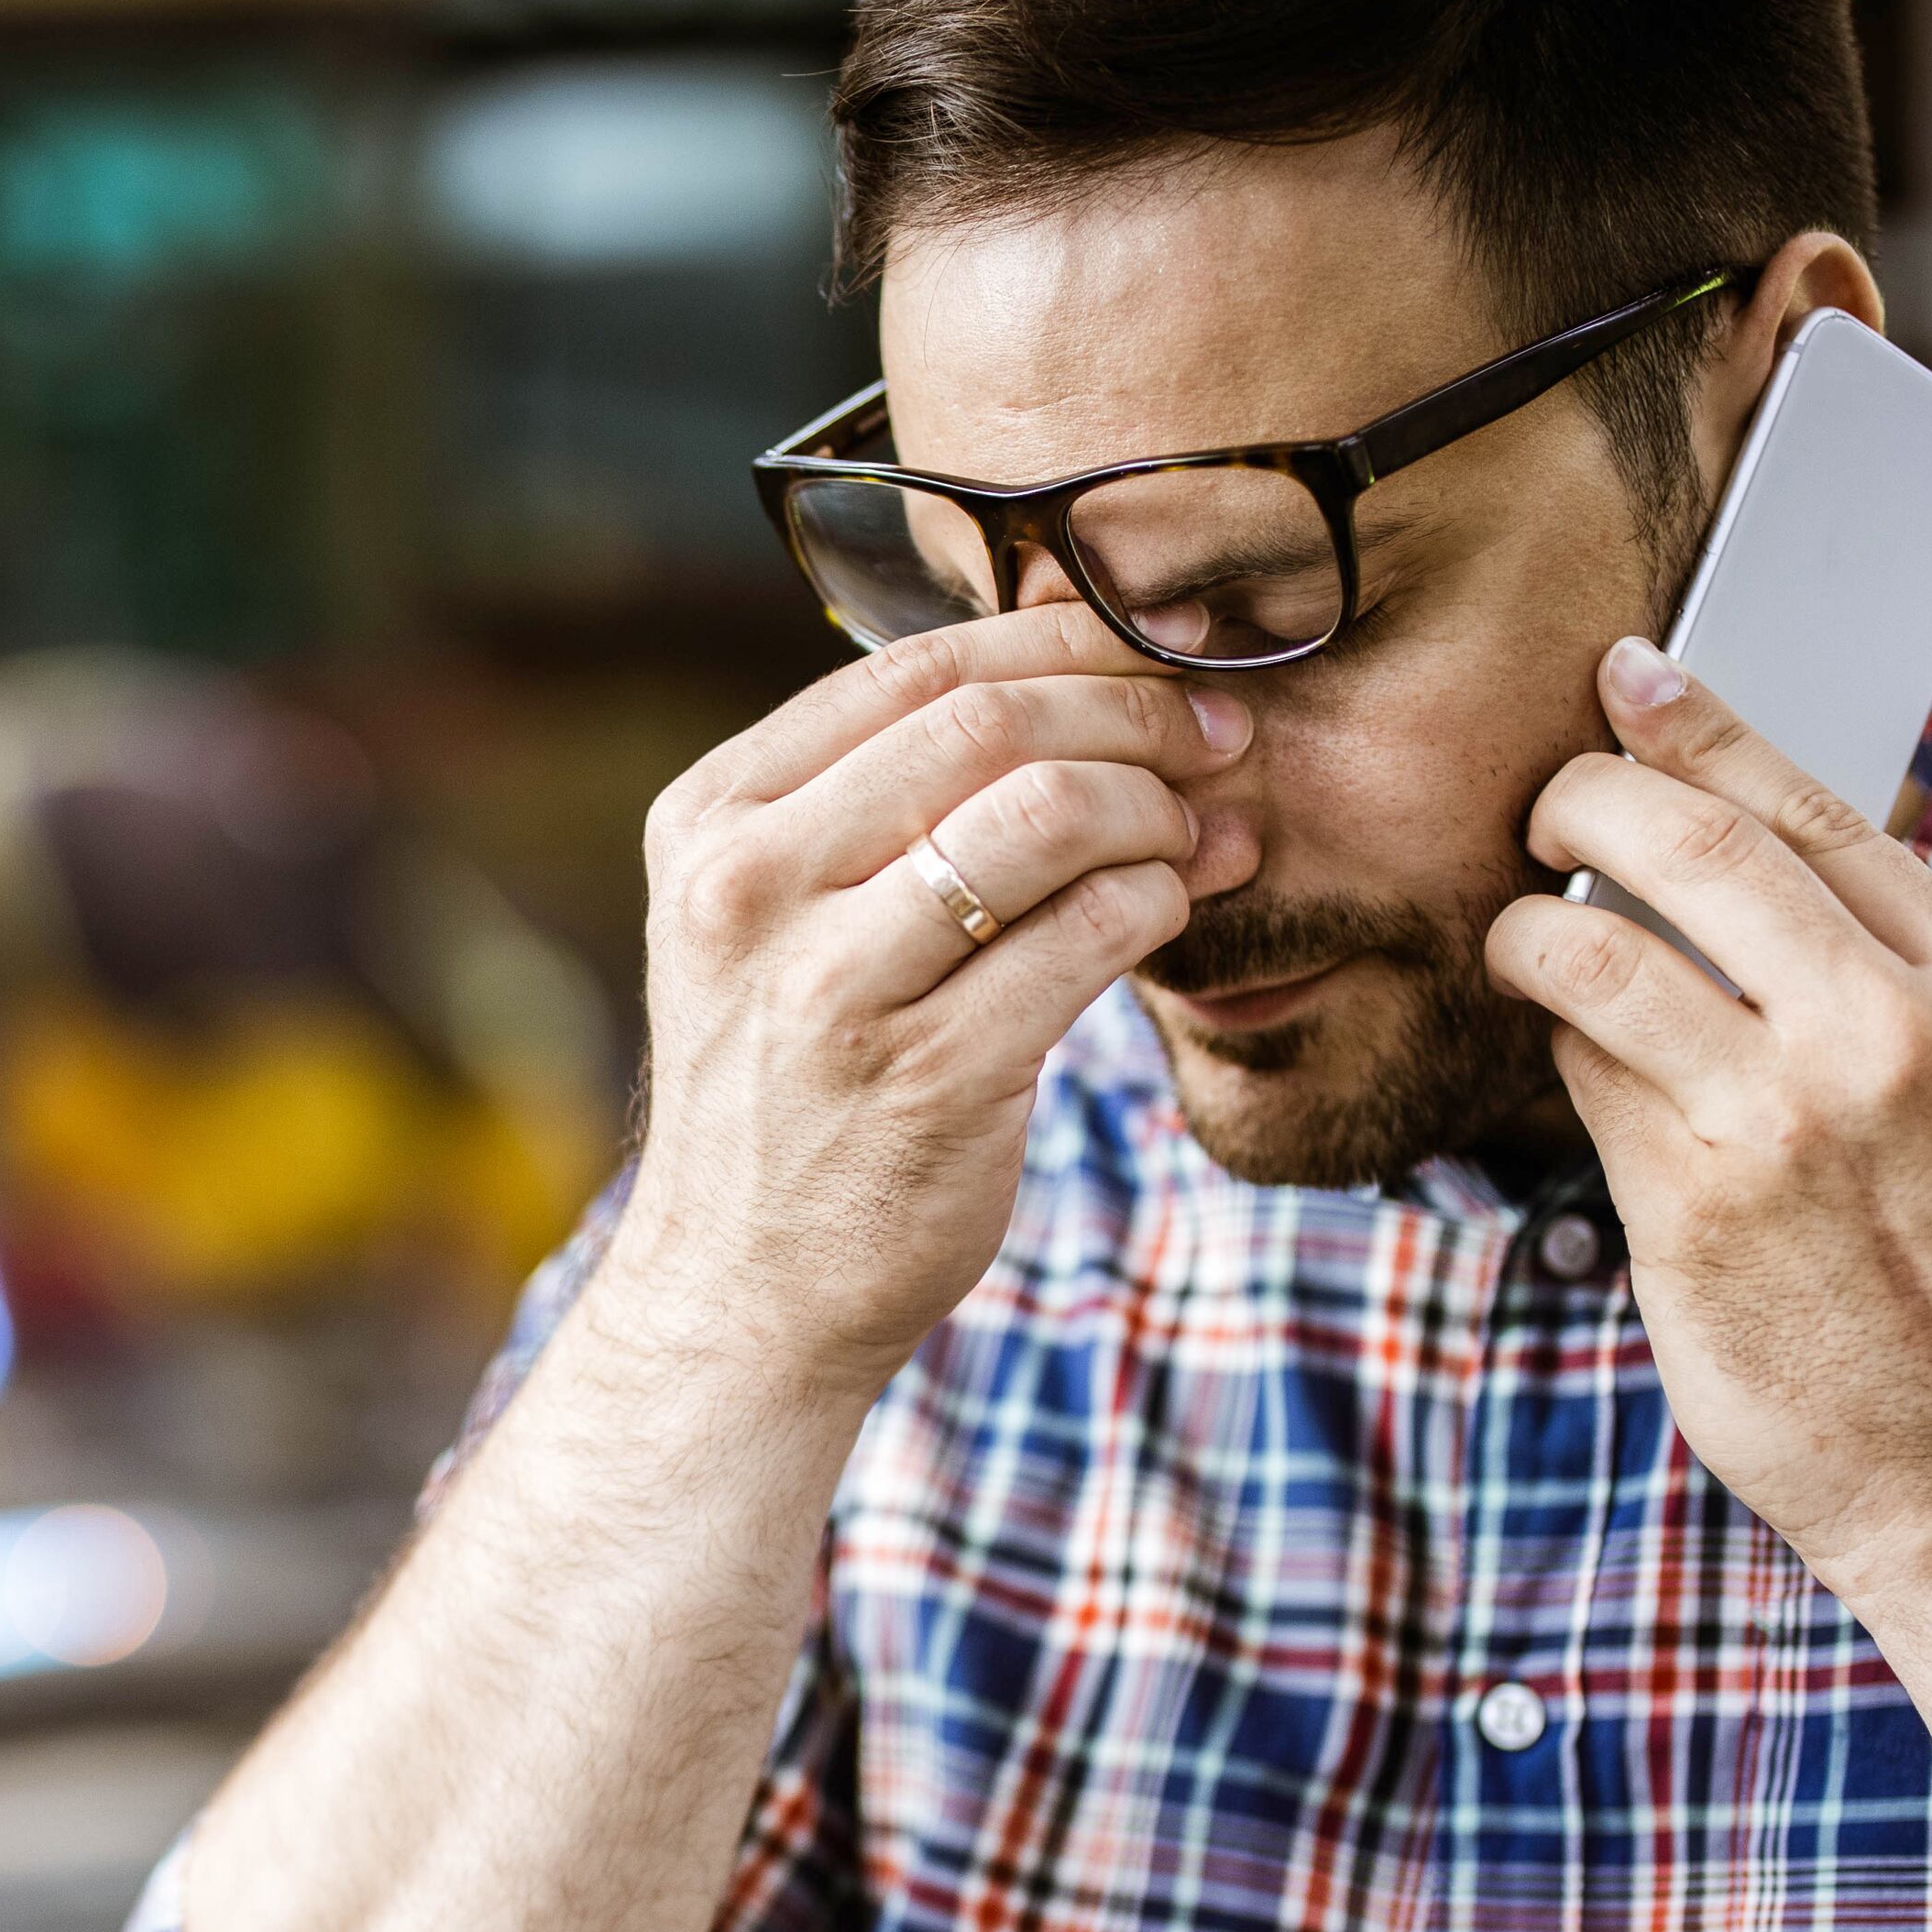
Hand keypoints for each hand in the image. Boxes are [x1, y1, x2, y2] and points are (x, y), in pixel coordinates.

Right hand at [609, 606, 1239, 1395]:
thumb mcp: (766, 922)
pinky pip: (1091, 934)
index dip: (1065, 640)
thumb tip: (1081, 679)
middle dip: (1136, 713)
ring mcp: (834, 989)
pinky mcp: (930, 1079)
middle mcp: (753, 891)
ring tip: (1201, 832)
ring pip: (1049, 814)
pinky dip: (1158, 900)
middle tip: (1220, 737)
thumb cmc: (786, 1086)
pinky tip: (1173, 907)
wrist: (740, 1291)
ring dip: (1158, 807)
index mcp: (711, 822)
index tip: (1159, 653)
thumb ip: (871, 804)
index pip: (914, 669)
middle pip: (989, 724)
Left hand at [1491, 639, 1931, 1597]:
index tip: (1629, 675)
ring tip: (1529, 937)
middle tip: (1549, 803)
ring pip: (1600, 951)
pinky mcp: (1694, 1205)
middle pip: (1690, 844)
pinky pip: (1579, 1070)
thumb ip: (1890, 965)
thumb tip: (1756, 833)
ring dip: (1536, 928)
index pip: (1814, 806)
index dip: (1704, 724)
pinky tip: (1563, 1042)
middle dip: (1589, 799)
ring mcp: (1785, 1119)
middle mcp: (1886, 1035)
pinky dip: (1555, 1038)